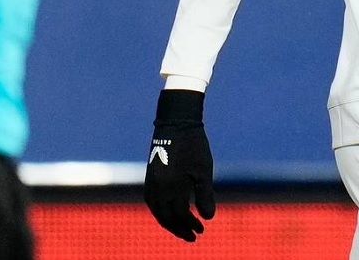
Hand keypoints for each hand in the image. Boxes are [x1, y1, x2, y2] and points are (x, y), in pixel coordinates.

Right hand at [144, 90, 215, 241]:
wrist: (176, 121)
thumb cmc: (193, 145)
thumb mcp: (203, 170)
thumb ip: (205, 195)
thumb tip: (208, 218)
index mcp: (170, 188)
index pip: (179, 215)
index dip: (190, 225)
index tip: (202, 230)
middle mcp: (156, 188)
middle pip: (166, 217)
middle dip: (179, 228)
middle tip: (193, 236)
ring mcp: (150, 182)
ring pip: (157, 210)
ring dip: (169, 221)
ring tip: (182, 227)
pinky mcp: (149, 176)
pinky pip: (152, 201)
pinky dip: (162, 210)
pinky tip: (171, 211)